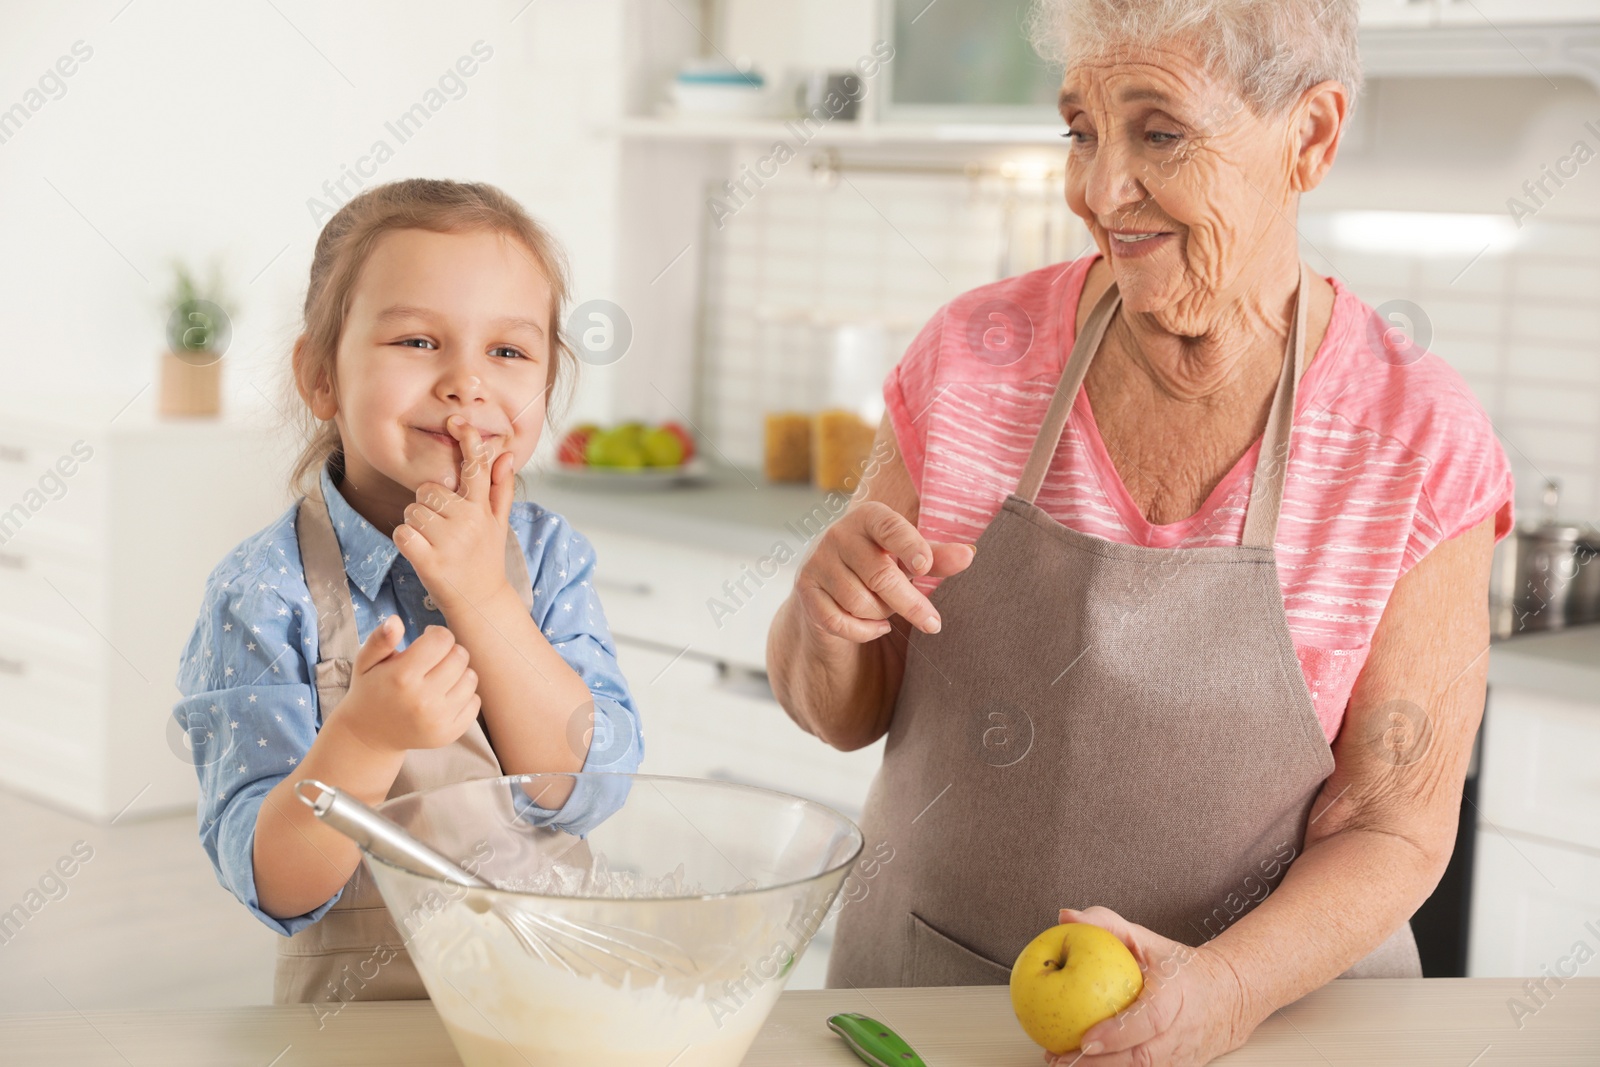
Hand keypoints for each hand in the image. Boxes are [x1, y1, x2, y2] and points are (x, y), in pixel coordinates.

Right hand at [329, 616, 481, 754]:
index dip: (436, 634)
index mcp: (401, 677)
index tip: (427, 640)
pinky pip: (475, 702)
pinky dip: (465, 695)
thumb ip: (380, 639)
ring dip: (459, 673)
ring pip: (471, 678)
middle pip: (460, 656)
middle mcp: (422, 700)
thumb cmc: (371, 690)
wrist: (369, 735)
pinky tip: (445, 696)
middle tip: (433, 660)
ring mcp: (437, 719)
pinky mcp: (449, 733)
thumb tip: (396, 620)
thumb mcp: (365, 661)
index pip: (442, 639)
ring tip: (439, 677)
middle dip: (449, 651)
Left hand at [395, 415, 516, 614]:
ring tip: (433, 543)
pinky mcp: (430, 561)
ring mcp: (449, 541)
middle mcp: (469, 521)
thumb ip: (501, 487)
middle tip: (441, 530)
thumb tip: (506, 454)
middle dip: (428, 506)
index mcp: (483, 508)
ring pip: (412, 511)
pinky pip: (402, 533)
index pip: (476, 466)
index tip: (456, 421)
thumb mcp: (497, 523)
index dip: (467, 439)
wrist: (481, 603)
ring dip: (416, 526)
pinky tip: (419, 551)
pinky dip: (404, 541)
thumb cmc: (485, 559)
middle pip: (428, 490)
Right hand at [793, 501, 974, 641]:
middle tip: (934, 623)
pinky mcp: (806, 592)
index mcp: (868, 516)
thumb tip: (969, 554)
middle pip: (879, 575)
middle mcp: (838, 534)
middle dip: (910, 603)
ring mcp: (817, 563)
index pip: (890, 527)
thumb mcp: (908, 557)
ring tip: (888, 609)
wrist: (831, 581)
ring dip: (882, 614)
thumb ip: (936, 557)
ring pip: (859, 602)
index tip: (924, 567)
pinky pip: (839, 621)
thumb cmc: (880, 563)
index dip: (909, 546)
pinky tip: (876, 625)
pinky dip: (864, 630)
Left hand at [1046, 906, 1254, 1066]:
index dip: (1117, 1034)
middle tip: (1059, 1058)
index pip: (1149, 1021)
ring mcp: (1181, 1056)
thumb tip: (1067, 916)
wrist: (1229, 995)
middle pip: (1141, 1058)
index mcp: (1175, 997)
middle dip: (1098, 1063)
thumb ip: (1106, 925)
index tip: (1086, 1040)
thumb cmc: (1181, 968)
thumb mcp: (1146, 940)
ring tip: (1061, 1064)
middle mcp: (1181, 1032)